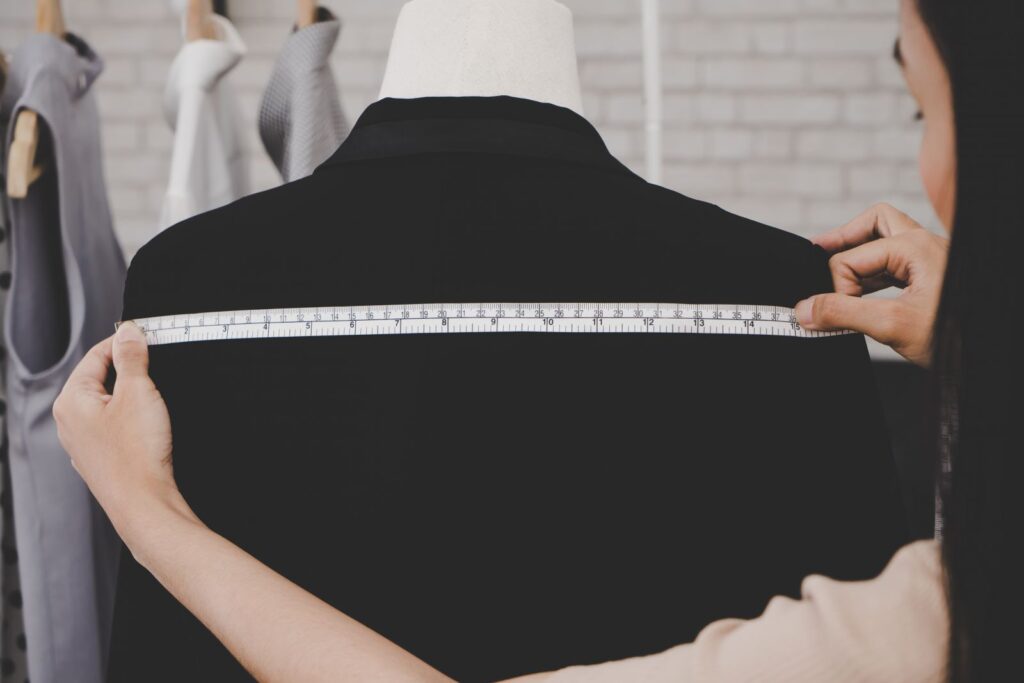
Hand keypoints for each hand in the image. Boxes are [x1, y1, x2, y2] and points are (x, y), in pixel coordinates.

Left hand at [53, 322, 180, 531]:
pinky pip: (112, 428)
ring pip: (106, 405)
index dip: (123, 342)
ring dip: (129, 396)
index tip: (145, 336)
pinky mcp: (100, 460)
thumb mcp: (138, 391)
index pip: (95, 356)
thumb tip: (127, 332)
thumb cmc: (136, 454)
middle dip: (127, 370)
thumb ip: (131, 357)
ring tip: (154, 399)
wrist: (143, 503)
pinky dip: (129, 420)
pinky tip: (147, 427)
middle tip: (155, 367)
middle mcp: (69, 422)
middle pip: (98, 379)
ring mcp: (82, 444)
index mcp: (71, 400)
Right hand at [795, 203, 947, 366]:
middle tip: (815, 254)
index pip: (851, 257)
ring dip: (858, 258)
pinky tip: (859, 295)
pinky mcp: (931, 277)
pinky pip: (894, 264)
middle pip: (873, 224)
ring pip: (884, 241)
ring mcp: (929, 260)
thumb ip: (842, 315)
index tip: (836, 315)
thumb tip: (804, 310)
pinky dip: (872, 274)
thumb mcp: (892, 326)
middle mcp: (923, 245)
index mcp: (914, 247)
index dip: (836, 287)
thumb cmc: (957, 338)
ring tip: (834, 278)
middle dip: (843, 240)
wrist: (990, 359)